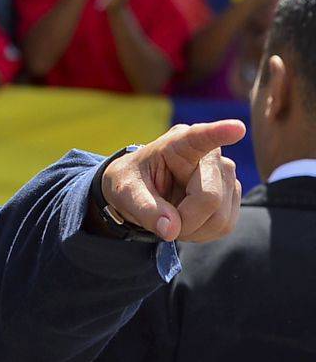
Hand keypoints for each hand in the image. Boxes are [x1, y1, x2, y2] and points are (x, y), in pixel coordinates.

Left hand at [101, 120, 245, 241]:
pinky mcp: (233, 195)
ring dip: (192, 229)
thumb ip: (145, 209)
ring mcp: (226, 175)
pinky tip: (187, 221)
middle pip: (210, 198)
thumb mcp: (126, 193)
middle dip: (185, 219)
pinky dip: (202, 232)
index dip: (219, 133)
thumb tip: (171, 229)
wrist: (140, 191)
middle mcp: (210, 155)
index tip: (237, 128)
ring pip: (220, 217)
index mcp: (179, 144)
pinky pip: (224, 226)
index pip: (201, 138)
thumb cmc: (132, 182)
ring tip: (172, 216)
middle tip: (162, 218)